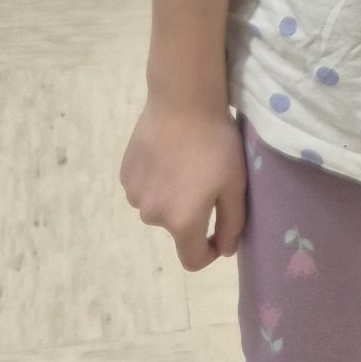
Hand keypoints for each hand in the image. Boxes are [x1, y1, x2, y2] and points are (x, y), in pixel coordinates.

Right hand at [120, 93, 246, 270]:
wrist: (182, 101)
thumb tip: (224, 250)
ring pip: (158, 207)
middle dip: (191, 215)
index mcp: (182, 222)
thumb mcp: (235, 185)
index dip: (208, 252)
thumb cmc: (216, 144)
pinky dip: (156, 181)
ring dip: (171, 197)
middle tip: (205, 180)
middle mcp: (153, 215)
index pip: (192, 260)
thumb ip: (231, 224)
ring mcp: (134, 195)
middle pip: (176, 229)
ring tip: (185, 164)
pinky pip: (144, 189)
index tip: (218, 232)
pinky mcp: (125, 174)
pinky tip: (166, 156)